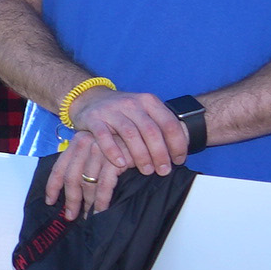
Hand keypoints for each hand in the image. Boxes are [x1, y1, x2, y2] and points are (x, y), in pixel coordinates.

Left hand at [45, 139, 120, 219]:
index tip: (50, 201)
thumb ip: (84, 163)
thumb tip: (72, 190)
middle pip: (71, 178)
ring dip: (88, 203)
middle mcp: (84, 144)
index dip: (52, 186)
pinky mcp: (114, 160)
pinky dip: (101, 202)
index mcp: (77, 142)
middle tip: (70, 216)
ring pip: (87, 184)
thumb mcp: (98, 149)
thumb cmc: (121, 144)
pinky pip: (103, 187)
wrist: (145, 133)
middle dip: (71, 200)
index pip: (59, 167)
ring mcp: (99, 151)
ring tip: (89, 216)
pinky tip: (101, 211)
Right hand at [69, 86, 188, 176]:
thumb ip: (159, 126)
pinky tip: (121, 164)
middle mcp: (131, 103)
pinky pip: (104, 137)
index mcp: (148, 101)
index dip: (177, 144)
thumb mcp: (144, 112)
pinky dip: (113, 151)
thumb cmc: (124, 112)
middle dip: (160, 154)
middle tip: (163, 171)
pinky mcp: (94, 119)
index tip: (179, 161)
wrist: (91, 98)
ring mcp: (111, 110)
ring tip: (146, 171)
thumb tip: (179, 154)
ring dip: (141, 156)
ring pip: (130, 134)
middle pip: (151, 130)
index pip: (169, 123)